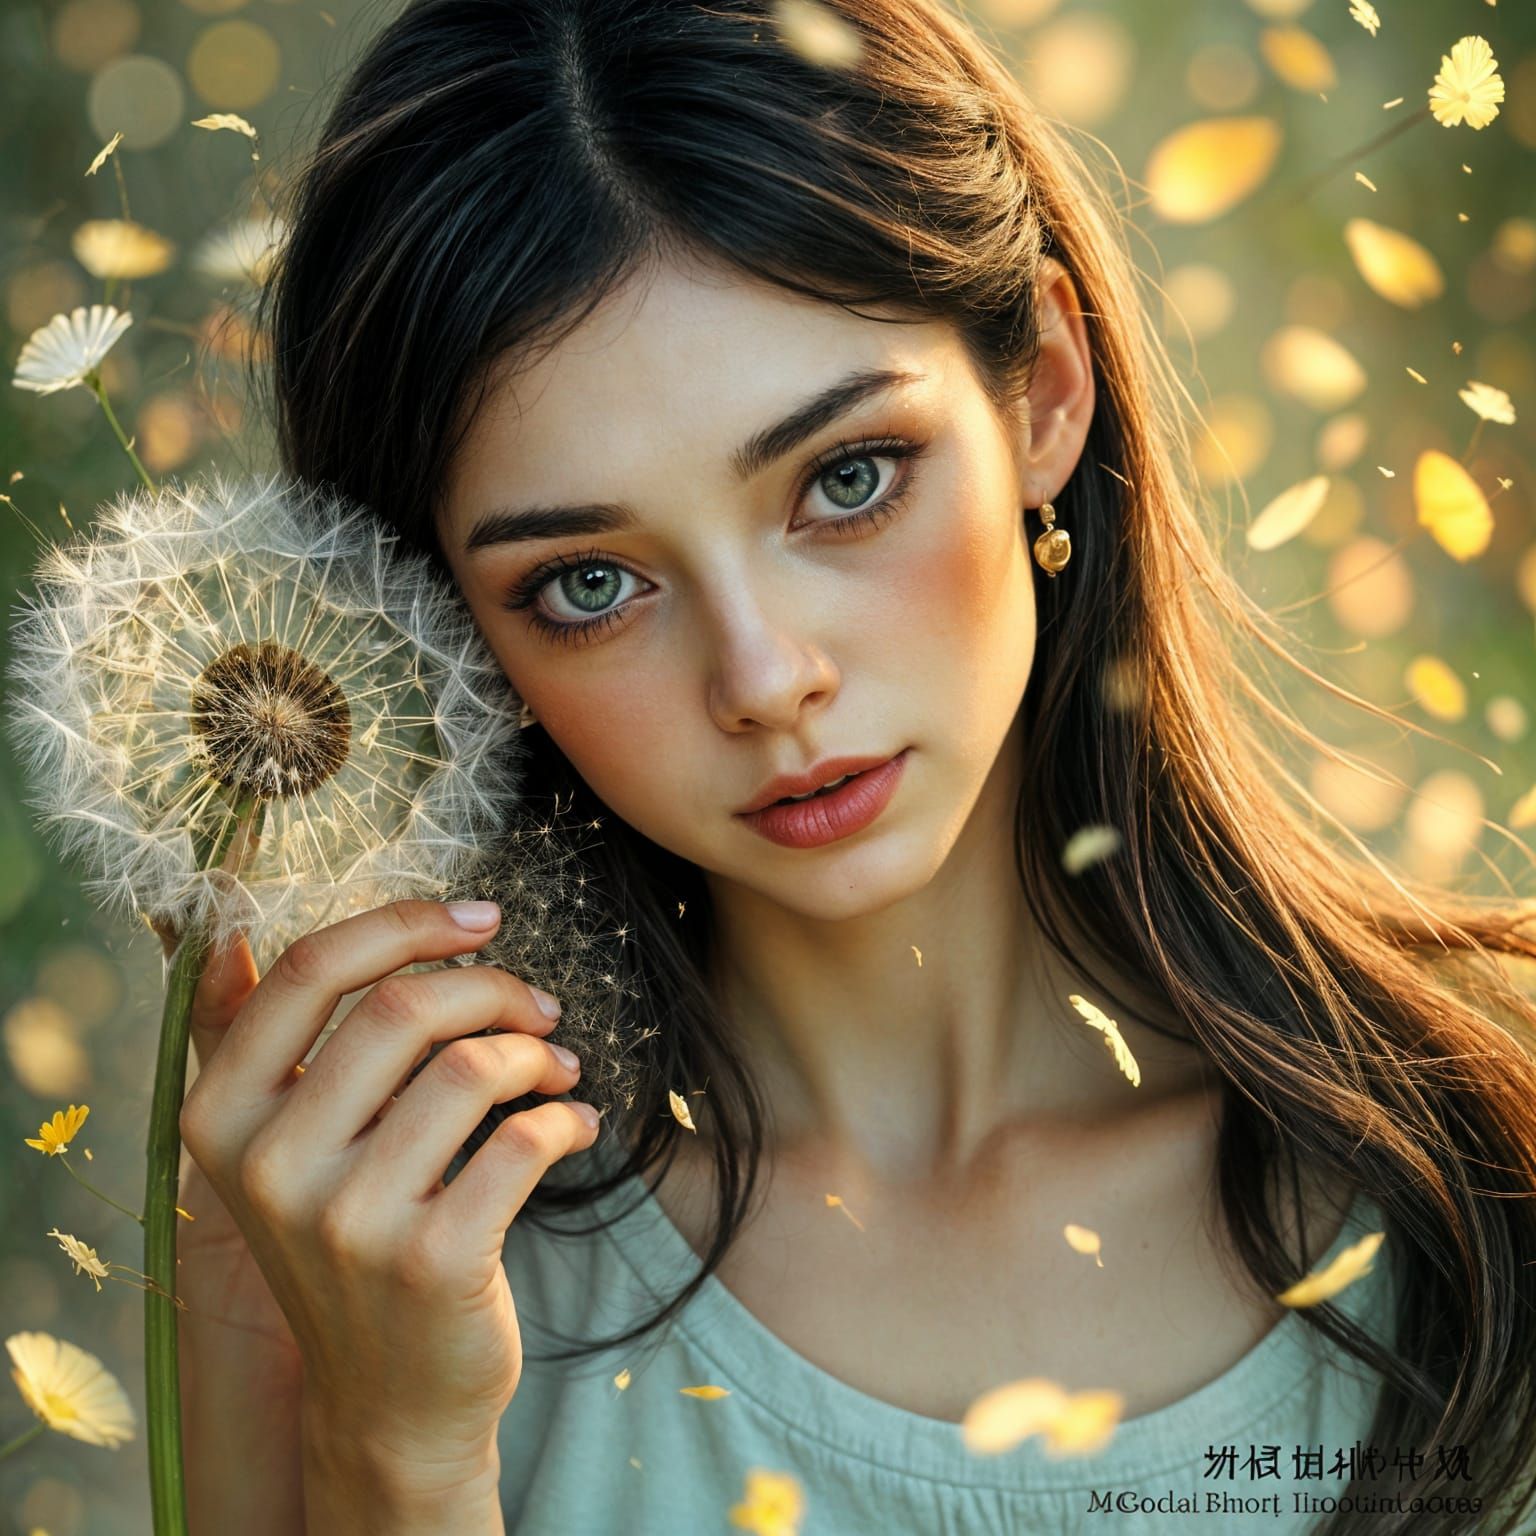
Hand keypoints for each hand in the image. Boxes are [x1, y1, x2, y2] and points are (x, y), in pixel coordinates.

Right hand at [176, 898, 598, 1493]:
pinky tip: (575, 1125)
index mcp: (222, 1118)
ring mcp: (349, 1220)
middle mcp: (271, 1167)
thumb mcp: (279, 1148)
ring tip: (559, 1070)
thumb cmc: (349, 1238)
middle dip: (492, 987)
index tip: (481, 916)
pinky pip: (525, 1138)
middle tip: (538, 1007)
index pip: (308, 972)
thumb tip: (231, 926)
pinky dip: (568, 1116)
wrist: (387, 1397)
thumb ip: (255, 1043)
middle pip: (402, 1007)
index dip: (404, 923)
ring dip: (538, 1054)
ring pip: (472, 1067)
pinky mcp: (432, 1261)